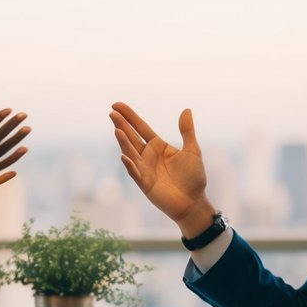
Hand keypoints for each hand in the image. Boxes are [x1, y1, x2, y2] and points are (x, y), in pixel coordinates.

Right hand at [110, 102, 214, 235]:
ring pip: (130, 152)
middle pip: (131, 137)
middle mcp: (147, 155)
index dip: (129, 116)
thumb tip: (186, 110)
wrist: (193, 202)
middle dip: (122, 125)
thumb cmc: (193, 178)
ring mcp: (144, 169)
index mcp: (157, 146)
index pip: (140, 127)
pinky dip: (129, 164)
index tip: (116, 105)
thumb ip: (187, 131)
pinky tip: (124, 156)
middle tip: (112, 112)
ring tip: (117, 129)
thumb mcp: (192, 150)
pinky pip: (135, 172)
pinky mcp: (144, 183)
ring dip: (123, 141)